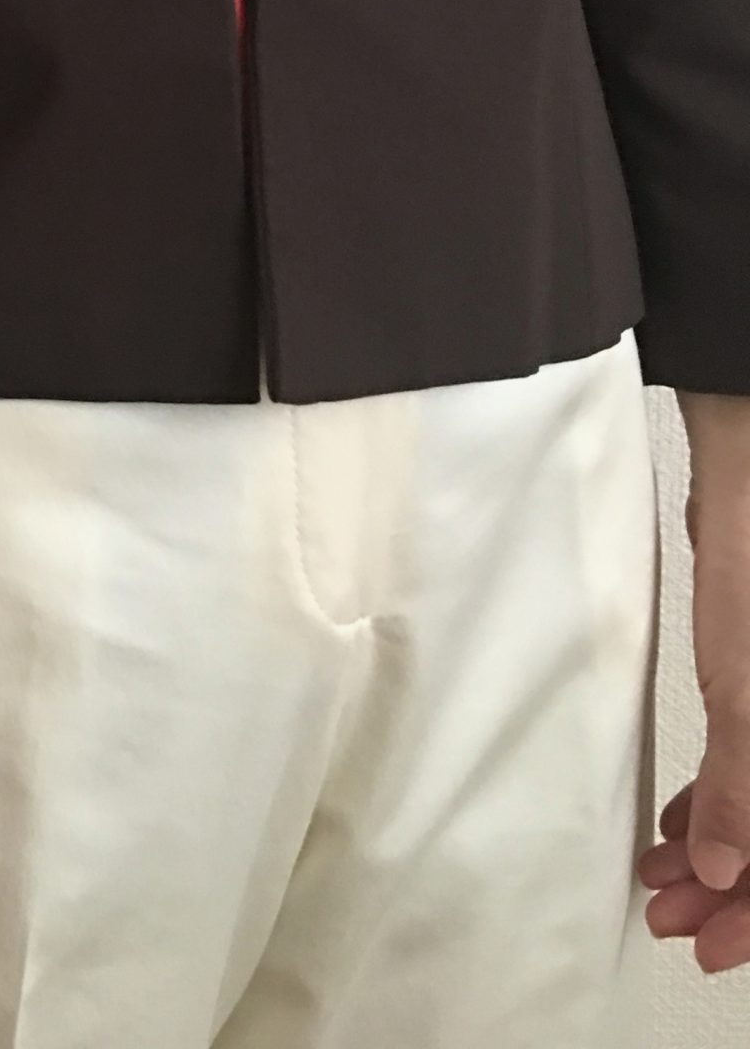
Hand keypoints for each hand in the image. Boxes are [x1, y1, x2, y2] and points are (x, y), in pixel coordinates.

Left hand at [640, 417, 749, 973]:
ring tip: (661, 879)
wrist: (747, 456)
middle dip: (737, 888)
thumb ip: (740, 783)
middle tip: (674, 918)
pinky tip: (674, 821)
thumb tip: (720, 871)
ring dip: (720, 847)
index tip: (713, 946)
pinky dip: (718, 796)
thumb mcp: (747, 686)